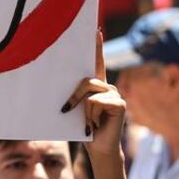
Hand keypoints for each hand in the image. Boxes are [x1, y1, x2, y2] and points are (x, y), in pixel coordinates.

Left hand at [62, 31, 126, 156]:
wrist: (98, 149)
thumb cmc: (84, 130)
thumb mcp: (75, 110)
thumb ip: (74, 96)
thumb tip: (58, 86)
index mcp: (96, 87)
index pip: (97, 62)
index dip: (97, 46)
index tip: (95, 30)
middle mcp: (107, 87)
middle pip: (85, 81)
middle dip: (74, 97)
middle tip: (66, 110)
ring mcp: (115, 94)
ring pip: (89, 93)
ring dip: (83, 110)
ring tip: (88, 123)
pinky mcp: (120, 104)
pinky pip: (96, 102)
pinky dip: (91, 115)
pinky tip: (96, 125)